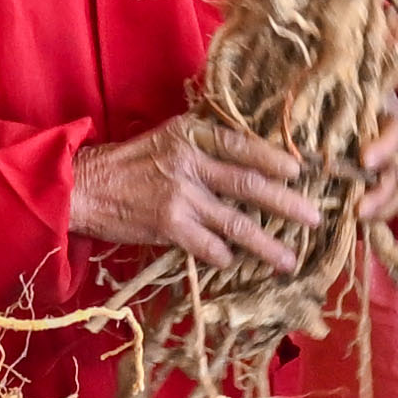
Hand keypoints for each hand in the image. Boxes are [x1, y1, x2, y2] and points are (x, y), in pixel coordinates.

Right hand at [72, 116, 338, 269]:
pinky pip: (209, 246)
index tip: (299, 172)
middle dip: (286, 203)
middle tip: (314, 217)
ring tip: (289, 259)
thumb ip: (204, 146)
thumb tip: (248, 162)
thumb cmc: (128, 164)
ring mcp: (180, 195)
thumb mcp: (166, 139)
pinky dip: (225, 256)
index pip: (242, 145)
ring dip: (266, 245)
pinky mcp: (168, 225)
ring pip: (236, 223)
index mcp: (192, 134)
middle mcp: (190, 162)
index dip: (273, 159)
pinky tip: (235, 263)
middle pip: (249, 185)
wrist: (84, 187)